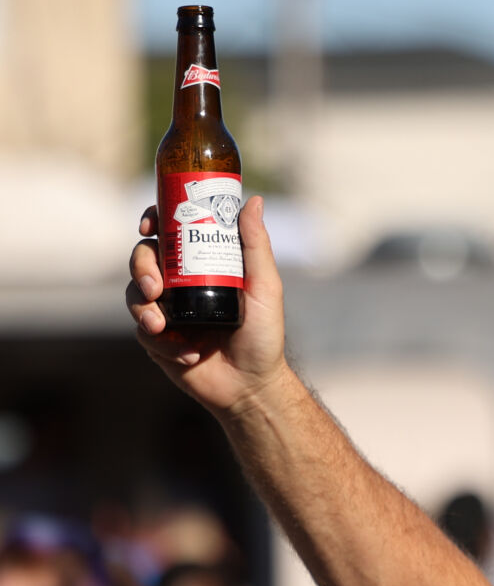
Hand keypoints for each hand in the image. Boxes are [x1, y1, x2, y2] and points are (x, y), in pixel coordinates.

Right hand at [127, 197, 290, 416]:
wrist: (252, 385)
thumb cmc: (264, 335)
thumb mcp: (265, 287)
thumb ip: (256, 246)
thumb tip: (254, 200)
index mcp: (202, 265)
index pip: (169, 233)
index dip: (152, 221)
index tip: (149, 224)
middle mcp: (180, 284)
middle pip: (143, 258)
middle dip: (140, 266)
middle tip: (155, 285)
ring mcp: (167, 310)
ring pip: (134, 293)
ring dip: (143, 306)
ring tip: (162, 325)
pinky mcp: (158, 340)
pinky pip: (143, 330)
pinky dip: (163, 341)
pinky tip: (188, 353)